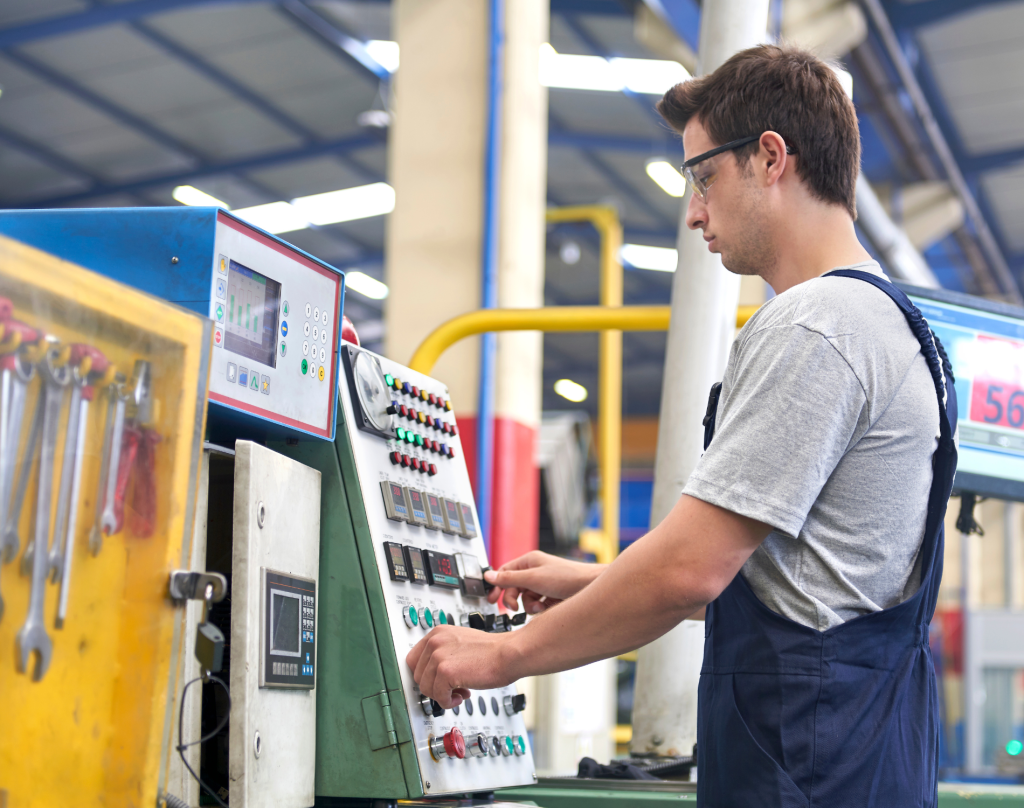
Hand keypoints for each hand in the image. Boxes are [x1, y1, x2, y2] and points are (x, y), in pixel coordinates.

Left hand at [406, 626, 516, 707]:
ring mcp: (438, 656)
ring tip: (459, 692)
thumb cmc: (492, 651)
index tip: (435, 681)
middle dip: (434, 686)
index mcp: (438, 633)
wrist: (509, 654)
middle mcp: (435, 641)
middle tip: (451, 688)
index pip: (414, 659)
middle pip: (417, 675)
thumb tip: (433, 673)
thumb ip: (444, 653)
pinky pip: (437, 696)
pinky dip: (448, 702)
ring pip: (425, 688)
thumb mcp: (460, 643)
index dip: (425, 674)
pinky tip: (461, 696)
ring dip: (442, 695)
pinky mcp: (445, 672)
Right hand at [485, 550, 603, 613]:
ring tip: (540, 606)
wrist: (590, 588)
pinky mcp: (550, 597)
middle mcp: (535, 572)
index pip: (505, 573)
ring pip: (525, 600)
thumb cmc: (567, 577)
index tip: (491, 599)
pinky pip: (536, 606)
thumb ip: (509, 579)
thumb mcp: (533, 578)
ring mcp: (543, 585)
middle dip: (514, 599)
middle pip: (513, 588)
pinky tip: (547, 608)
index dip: (497, 586)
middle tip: (514, 607)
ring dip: (530, 606)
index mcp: (529, 562)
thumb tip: (489, 576)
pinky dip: (539, 609)